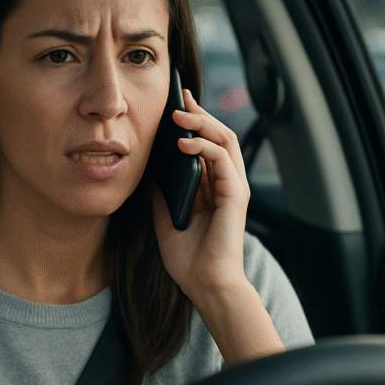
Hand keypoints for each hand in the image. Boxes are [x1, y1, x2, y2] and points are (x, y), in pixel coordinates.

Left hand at [152, 89, 250, 301]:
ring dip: (202, 123)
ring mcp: (233, 188)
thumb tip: (148, 178)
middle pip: (219, 137)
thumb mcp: (166, 223)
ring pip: (225, 140)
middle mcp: (226, 185)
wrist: (206, 286)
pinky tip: (183, 143)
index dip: (193, 126)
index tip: (175, 109)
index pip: (206, 147)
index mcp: (212, 190)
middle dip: (200, 115)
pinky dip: (203, 146)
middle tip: (180, 99)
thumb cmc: (190, 262)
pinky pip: (221, 158)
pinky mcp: (236, 195)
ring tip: (179, 115)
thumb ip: (161, 199)